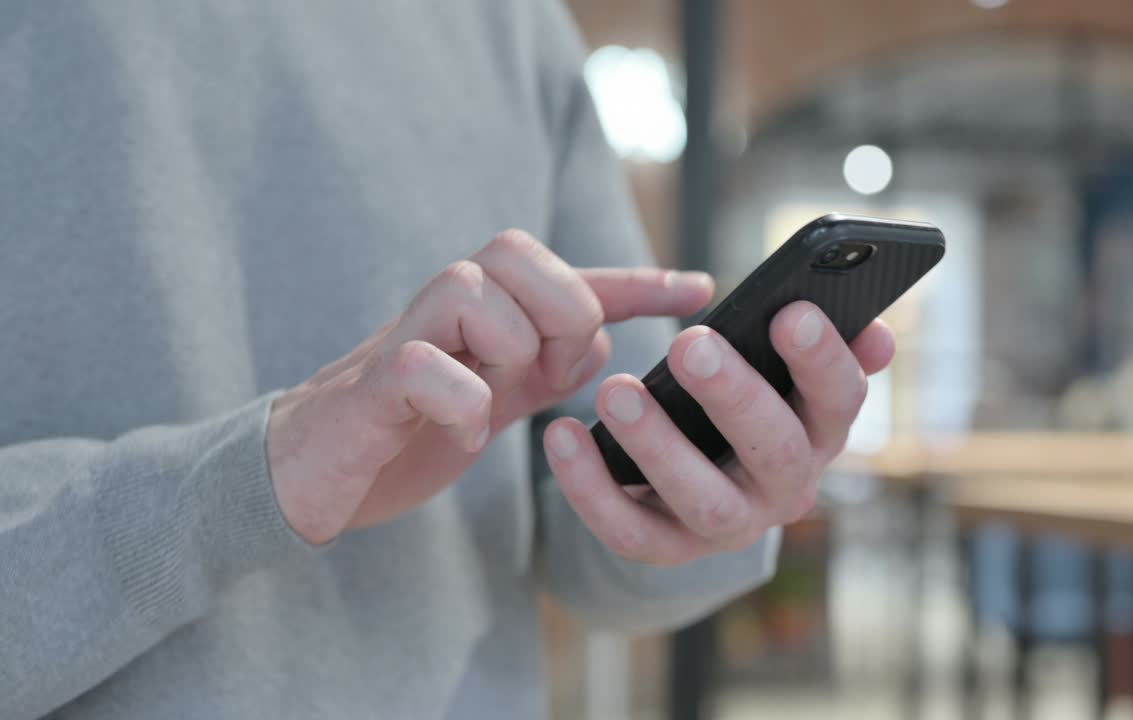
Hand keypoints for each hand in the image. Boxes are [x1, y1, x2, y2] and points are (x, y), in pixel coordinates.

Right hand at [267, 230, 712, 544]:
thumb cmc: (405, 427)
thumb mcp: (495, 396)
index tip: (701, 288)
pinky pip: (425, 367)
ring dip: (503, 356)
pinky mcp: (368, 385)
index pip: (571, 277)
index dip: (640, 281)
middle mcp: (444, 305)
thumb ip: (545, 367)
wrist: (312, 472)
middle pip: (519, 253)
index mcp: (485, 312)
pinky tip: (461, 434)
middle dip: (555, 313)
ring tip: (491, 404)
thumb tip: (602, 340)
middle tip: (543, 372)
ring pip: (475, 293)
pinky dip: (458, 406)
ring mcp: (404, 338)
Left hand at [543, 303, 894, 565]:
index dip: (821, 360)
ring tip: (615, 390)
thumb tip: (878, 334)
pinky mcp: (670, 548)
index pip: (839, 400)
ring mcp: (729, 525)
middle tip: (689, 341)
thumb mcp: (781, 370)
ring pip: (702, 498)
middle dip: (734, 395)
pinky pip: (631, 530)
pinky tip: (562, 436)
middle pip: (775, 451)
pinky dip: (592, 488)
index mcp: (820, 431)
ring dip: (658, 444)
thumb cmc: (741, 398)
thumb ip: (819, 346)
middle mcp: (786, 487)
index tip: (791, 312)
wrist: (694, 476)